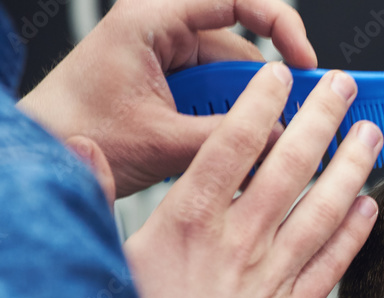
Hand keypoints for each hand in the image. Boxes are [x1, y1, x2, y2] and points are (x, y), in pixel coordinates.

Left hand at [17, 0, 317, 197]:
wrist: (44, 156)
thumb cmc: (75, 132)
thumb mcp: (162, 142)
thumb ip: (227, 137)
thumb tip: (281, 137)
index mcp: (152, 20)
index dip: (280, 25)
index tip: (304, 61)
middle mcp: (163, 32)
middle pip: (240, 49)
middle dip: (265, 90)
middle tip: (288, 122)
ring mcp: (168, 59)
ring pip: (233, 79)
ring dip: (247, 113)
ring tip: (254, 147)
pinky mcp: (170, 85)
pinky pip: (217, 97)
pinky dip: (231, 122)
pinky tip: (232, 148)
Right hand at [124, 61, 382, 297]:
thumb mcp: (108, 264)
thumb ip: (99, 199)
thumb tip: (86, 148)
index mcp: (188, 224)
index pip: (231, 145)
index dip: (261, 104)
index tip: (280, 78)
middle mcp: (238, 242)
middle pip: (290, 165)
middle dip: (321, 119)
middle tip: (344, 89)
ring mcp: (274, 277)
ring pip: (324, 208)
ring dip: (351, 166)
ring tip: (370, 135)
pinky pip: (335, 261)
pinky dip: (356, 230)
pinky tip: (371, 204)